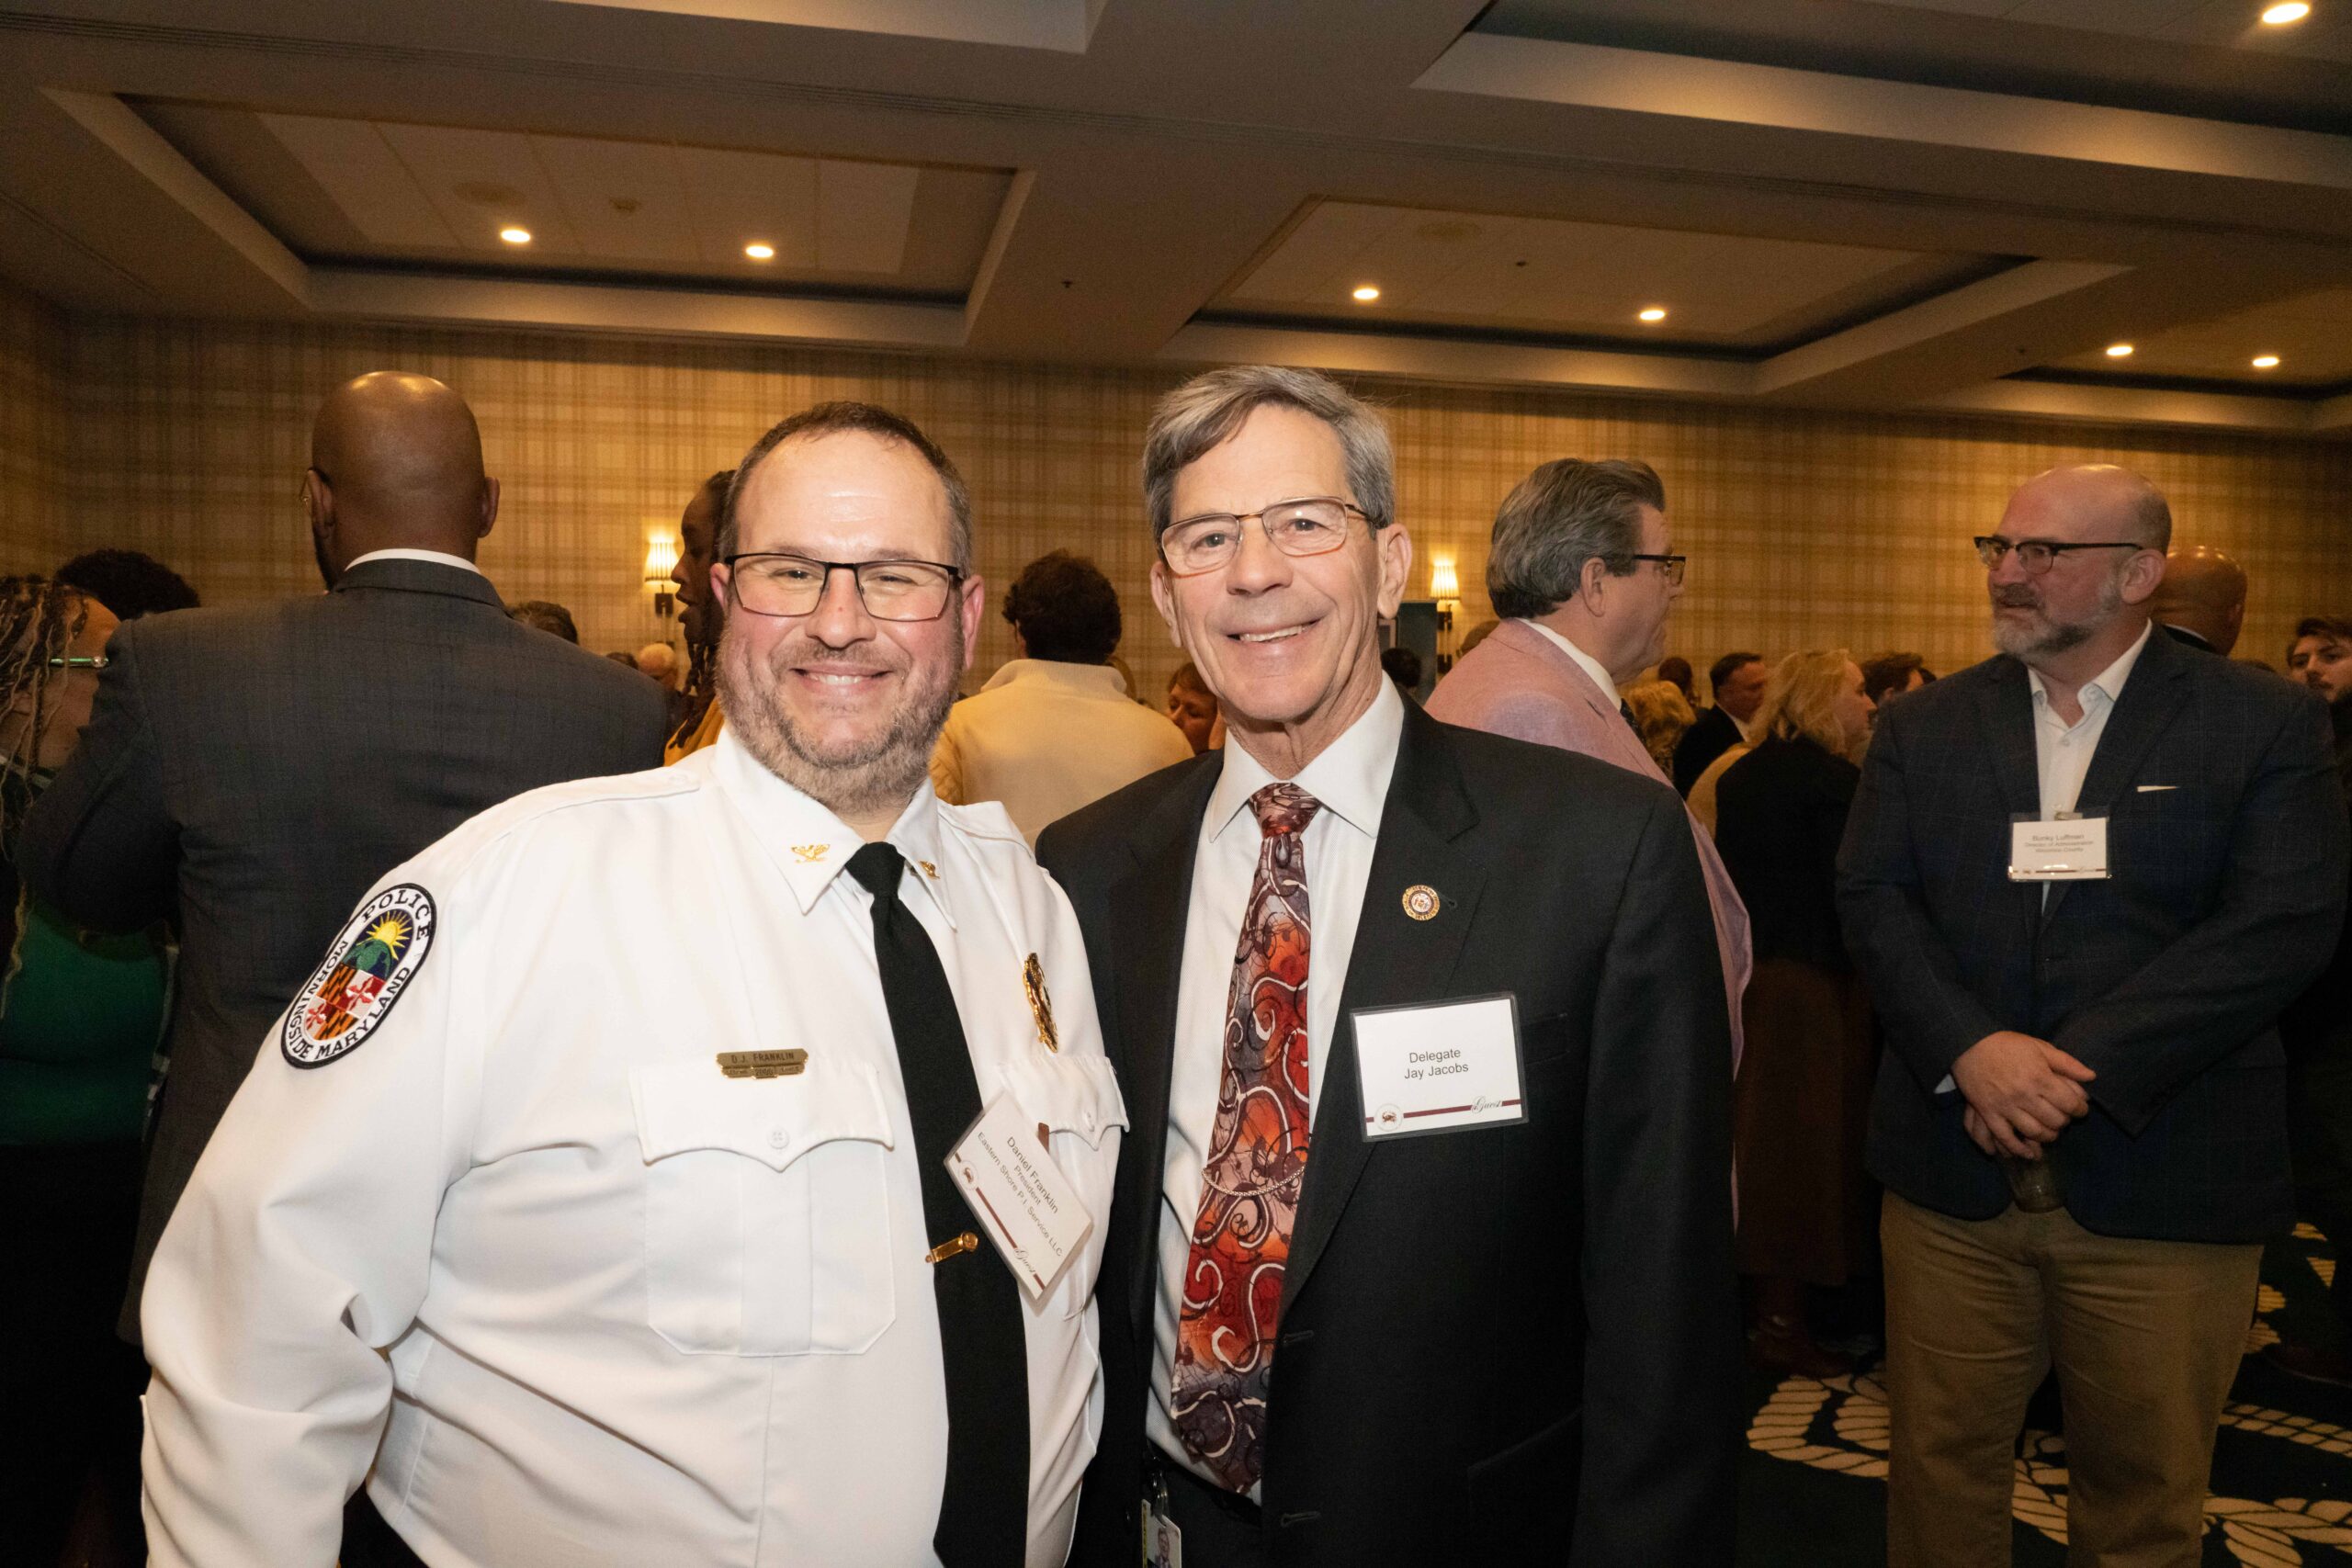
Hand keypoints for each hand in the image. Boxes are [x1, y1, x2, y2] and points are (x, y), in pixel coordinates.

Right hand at [1951, 1030, 2095, 1159]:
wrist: (1968, 1044)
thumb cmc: (2006, 1045)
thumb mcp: (2039, 1046)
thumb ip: (2066, 1062)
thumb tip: (2091, 1077)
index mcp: (2040, 1077)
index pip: (2070, 1103)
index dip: (2080, 1110)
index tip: (2080, 1109)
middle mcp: (2025, 1095)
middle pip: (2054, 1120)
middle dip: (2064, 1122)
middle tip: (2063, 1119)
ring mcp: (2005, 1106)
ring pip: (2033, 1132)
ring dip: (2046, 1136)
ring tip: (2049, 1133)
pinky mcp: (1988, 1113)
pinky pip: (2005, 1137)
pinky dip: (2018, 1149)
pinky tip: (2028, 1152)